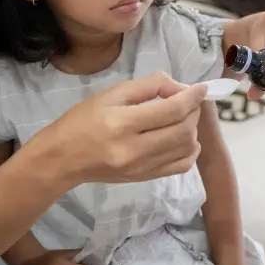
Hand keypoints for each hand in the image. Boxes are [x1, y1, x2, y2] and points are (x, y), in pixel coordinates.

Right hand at [38, 72, 207, 186]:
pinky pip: (180, 167)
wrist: (62, 158)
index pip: (172, 109)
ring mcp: (141, 168)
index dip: (193, 96)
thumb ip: (148, 86)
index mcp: (123, 123)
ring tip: (184, 117)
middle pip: (183, 130)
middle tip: (189, 100)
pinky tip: (184, 138)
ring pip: (186, 149)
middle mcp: (134, 149)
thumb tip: (179, 87)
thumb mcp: (111, 94)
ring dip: (193, 129)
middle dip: (194, 111)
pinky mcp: (144, 178)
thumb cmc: (83, 120)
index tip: (201, 87)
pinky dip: (190, 150)